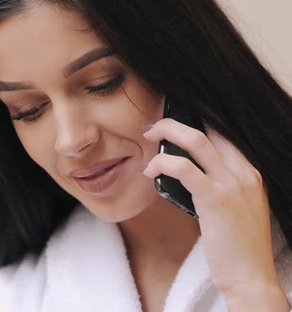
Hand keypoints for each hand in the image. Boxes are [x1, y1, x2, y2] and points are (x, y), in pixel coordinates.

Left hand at [142, 118, 288, 309]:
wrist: (251, 277)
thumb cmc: (237, 248)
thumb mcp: (233, 209)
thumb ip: (217, 188)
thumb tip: (184, 173)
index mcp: (250, 174)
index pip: (222, 135)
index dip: (195, 124)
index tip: (172, 126)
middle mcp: (245, 173)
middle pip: (209, 130)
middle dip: (176, 123)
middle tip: (153, 127)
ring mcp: (232, 184)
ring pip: (196, 140)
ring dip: (167, 132)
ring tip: (148, 136)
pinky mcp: (216, 199)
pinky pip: (184, 169)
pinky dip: (162, 163)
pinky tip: (150, 170)